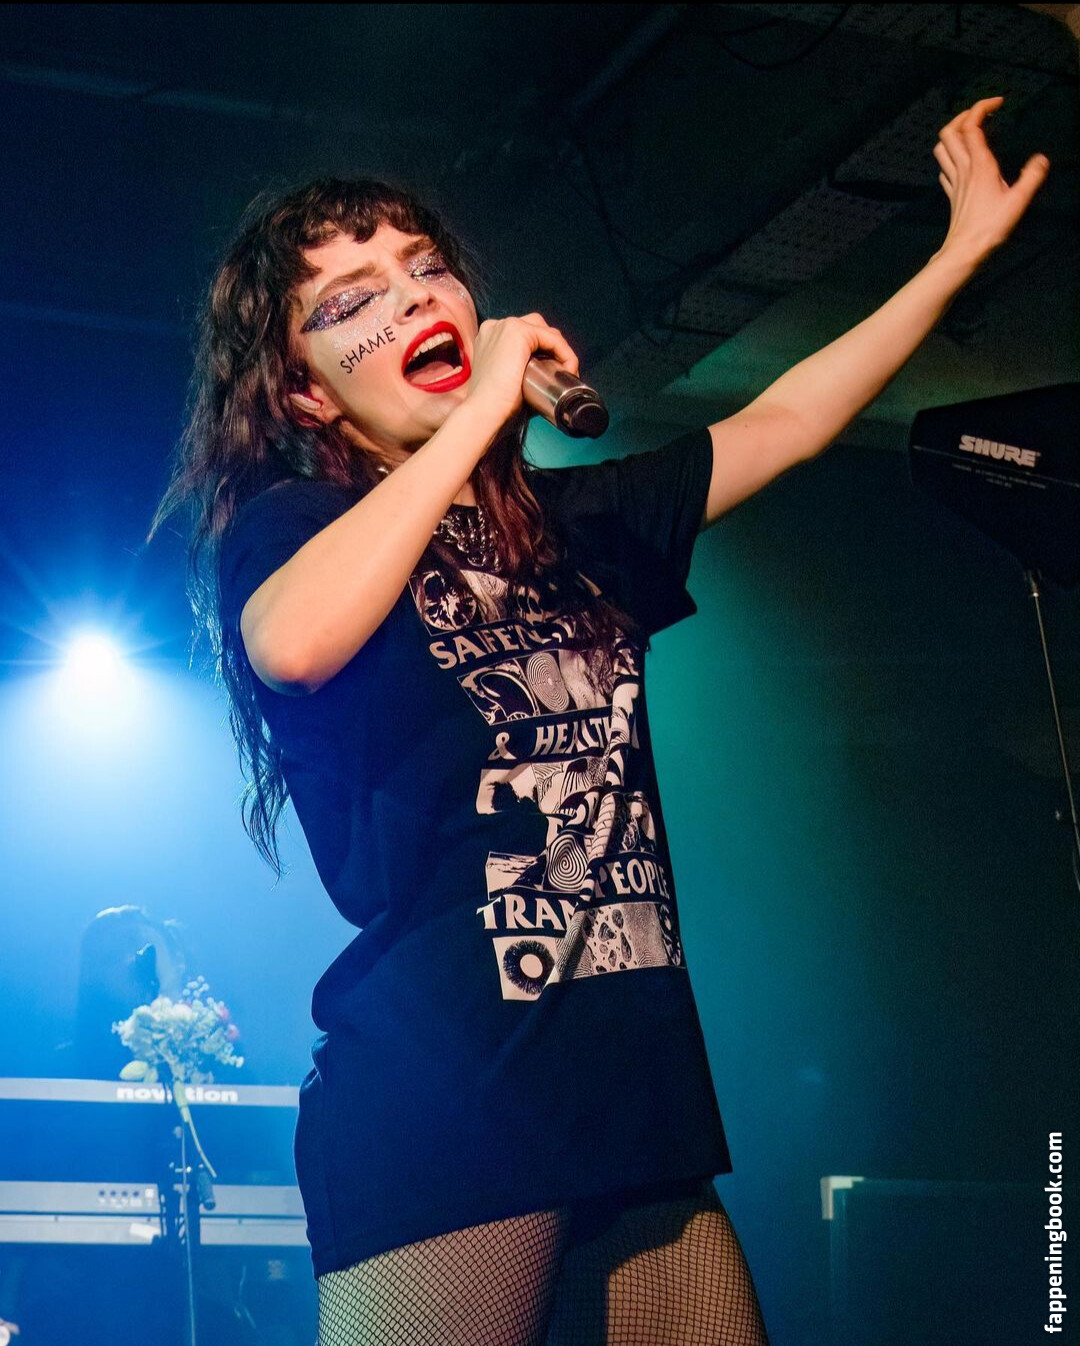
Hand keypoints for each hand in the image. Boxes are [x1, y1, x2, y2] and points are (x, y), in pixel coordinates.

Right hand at [464, 314, 579, 426]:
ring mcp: (506, 326)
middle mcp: (496, 326)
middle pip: (536, 328)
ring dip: (561, 350)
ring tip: (566, 372)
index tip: (554, 374)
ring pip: (546, 331)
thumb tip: (544, 381)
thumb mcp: (506, 382)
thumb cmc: (494, 405)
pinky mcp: (519, 331)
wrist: (485, 410)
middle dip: (552, 348)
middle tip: (561, 373)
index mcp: (489, 338)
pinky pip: (552, 338)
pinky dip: (564, 352)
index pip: (524, 336)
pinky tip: (568, 369)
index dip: (543, 352)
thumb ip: (519, 374)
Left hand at [933, 96, 1049, 265]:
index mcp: (979, 165)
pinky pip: (944, 169)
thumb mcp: (1018, 201)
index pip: (971, 125)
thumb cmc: (991, 228)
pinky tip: (962, 162)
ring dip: (952, 135)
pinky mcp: (951, 195)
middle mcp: (963, 169)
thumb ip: (1032, 177)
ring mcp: (954, 182)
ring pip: (942, 149)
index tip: (998, 102)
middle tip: (982, 114)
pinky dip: (951, 158)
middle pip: (950, 132)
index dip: (981, 107)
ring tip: (970, 132)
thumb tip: (1042, 159)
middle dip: (963, 115)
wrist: (965, 252)